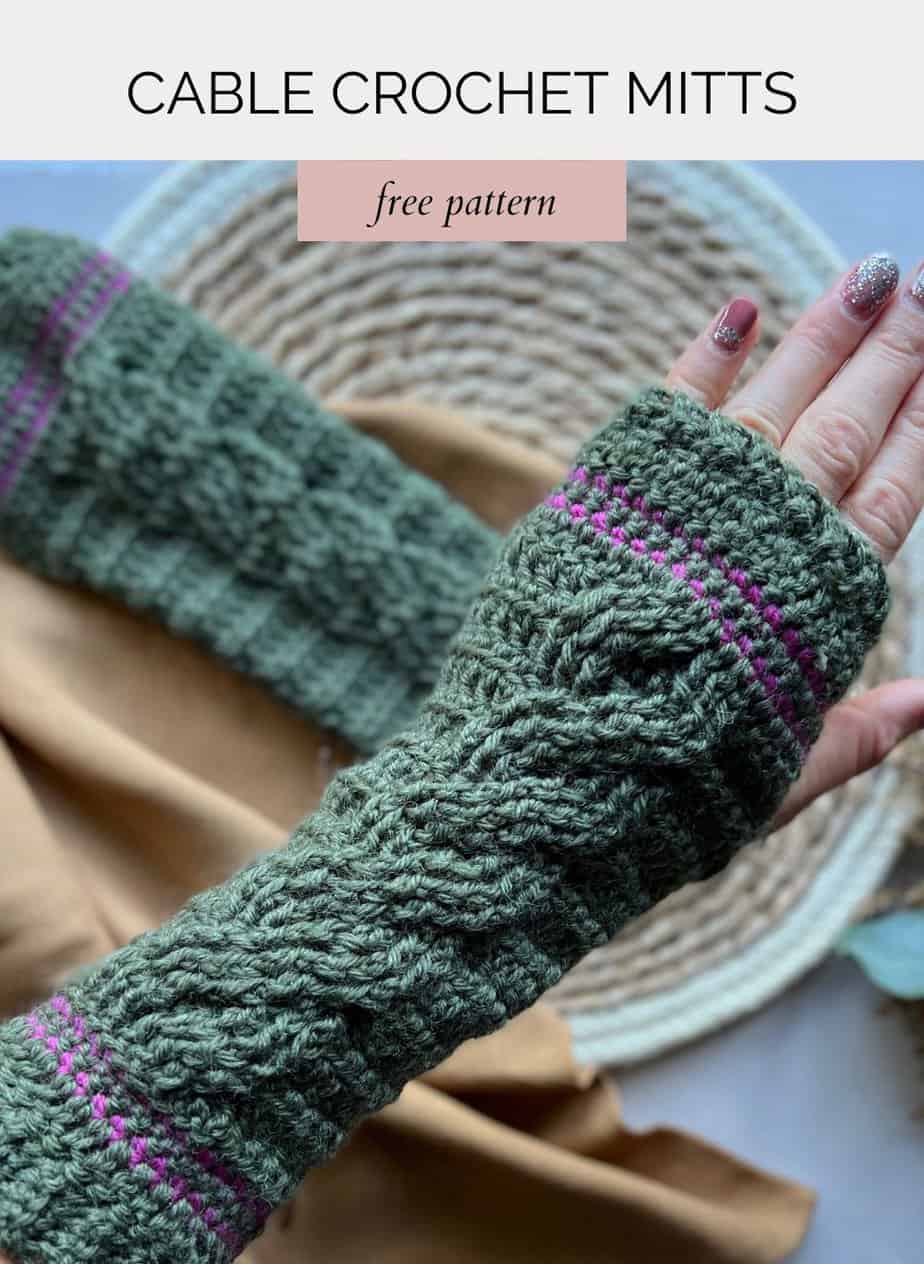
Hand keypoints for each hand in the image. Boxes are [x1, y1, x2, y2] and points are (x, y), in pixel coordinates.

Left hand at [665, 256, 923, 828]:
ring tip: (869, 274)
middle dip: (894, 355)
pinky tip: (741, 307)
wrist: (551, 777)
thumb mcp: (782, 777)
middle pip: (848, 429)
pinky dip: (708, 355)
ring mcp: (692, 512)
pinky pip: (672, 407)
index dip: (922, 426)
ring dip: (825, 333)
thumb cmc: (667, 792)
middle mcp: (764, 544)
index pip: (890, 494)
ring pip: (778, 401)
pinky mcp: (617, 495)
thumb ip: (861, 732)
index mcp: (817, 607)